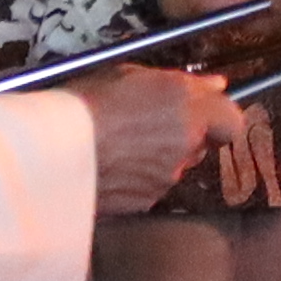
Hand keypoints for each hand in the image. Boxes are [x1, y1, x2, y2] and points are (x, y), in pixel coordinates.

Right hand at [72, 66, 239, 214]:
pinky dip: (136, 179)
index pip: (232, 122)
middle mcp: (186, 148)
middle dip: (181, 135)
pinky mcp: (144, 205)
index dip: (218, 117)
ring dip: (156, 158)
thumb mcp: (132, 75)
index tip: (198, 110)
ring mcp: (166, 180)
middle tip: (145, 124)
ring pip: (173, 167)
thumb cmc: (86, 102)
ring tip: (118, 146)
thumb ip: (183, 84)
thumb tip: (217, 85)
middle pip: (199, 144)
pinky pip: (150, 188)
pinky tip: (109, 167)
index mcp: (189, 112)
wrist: (48, 153)